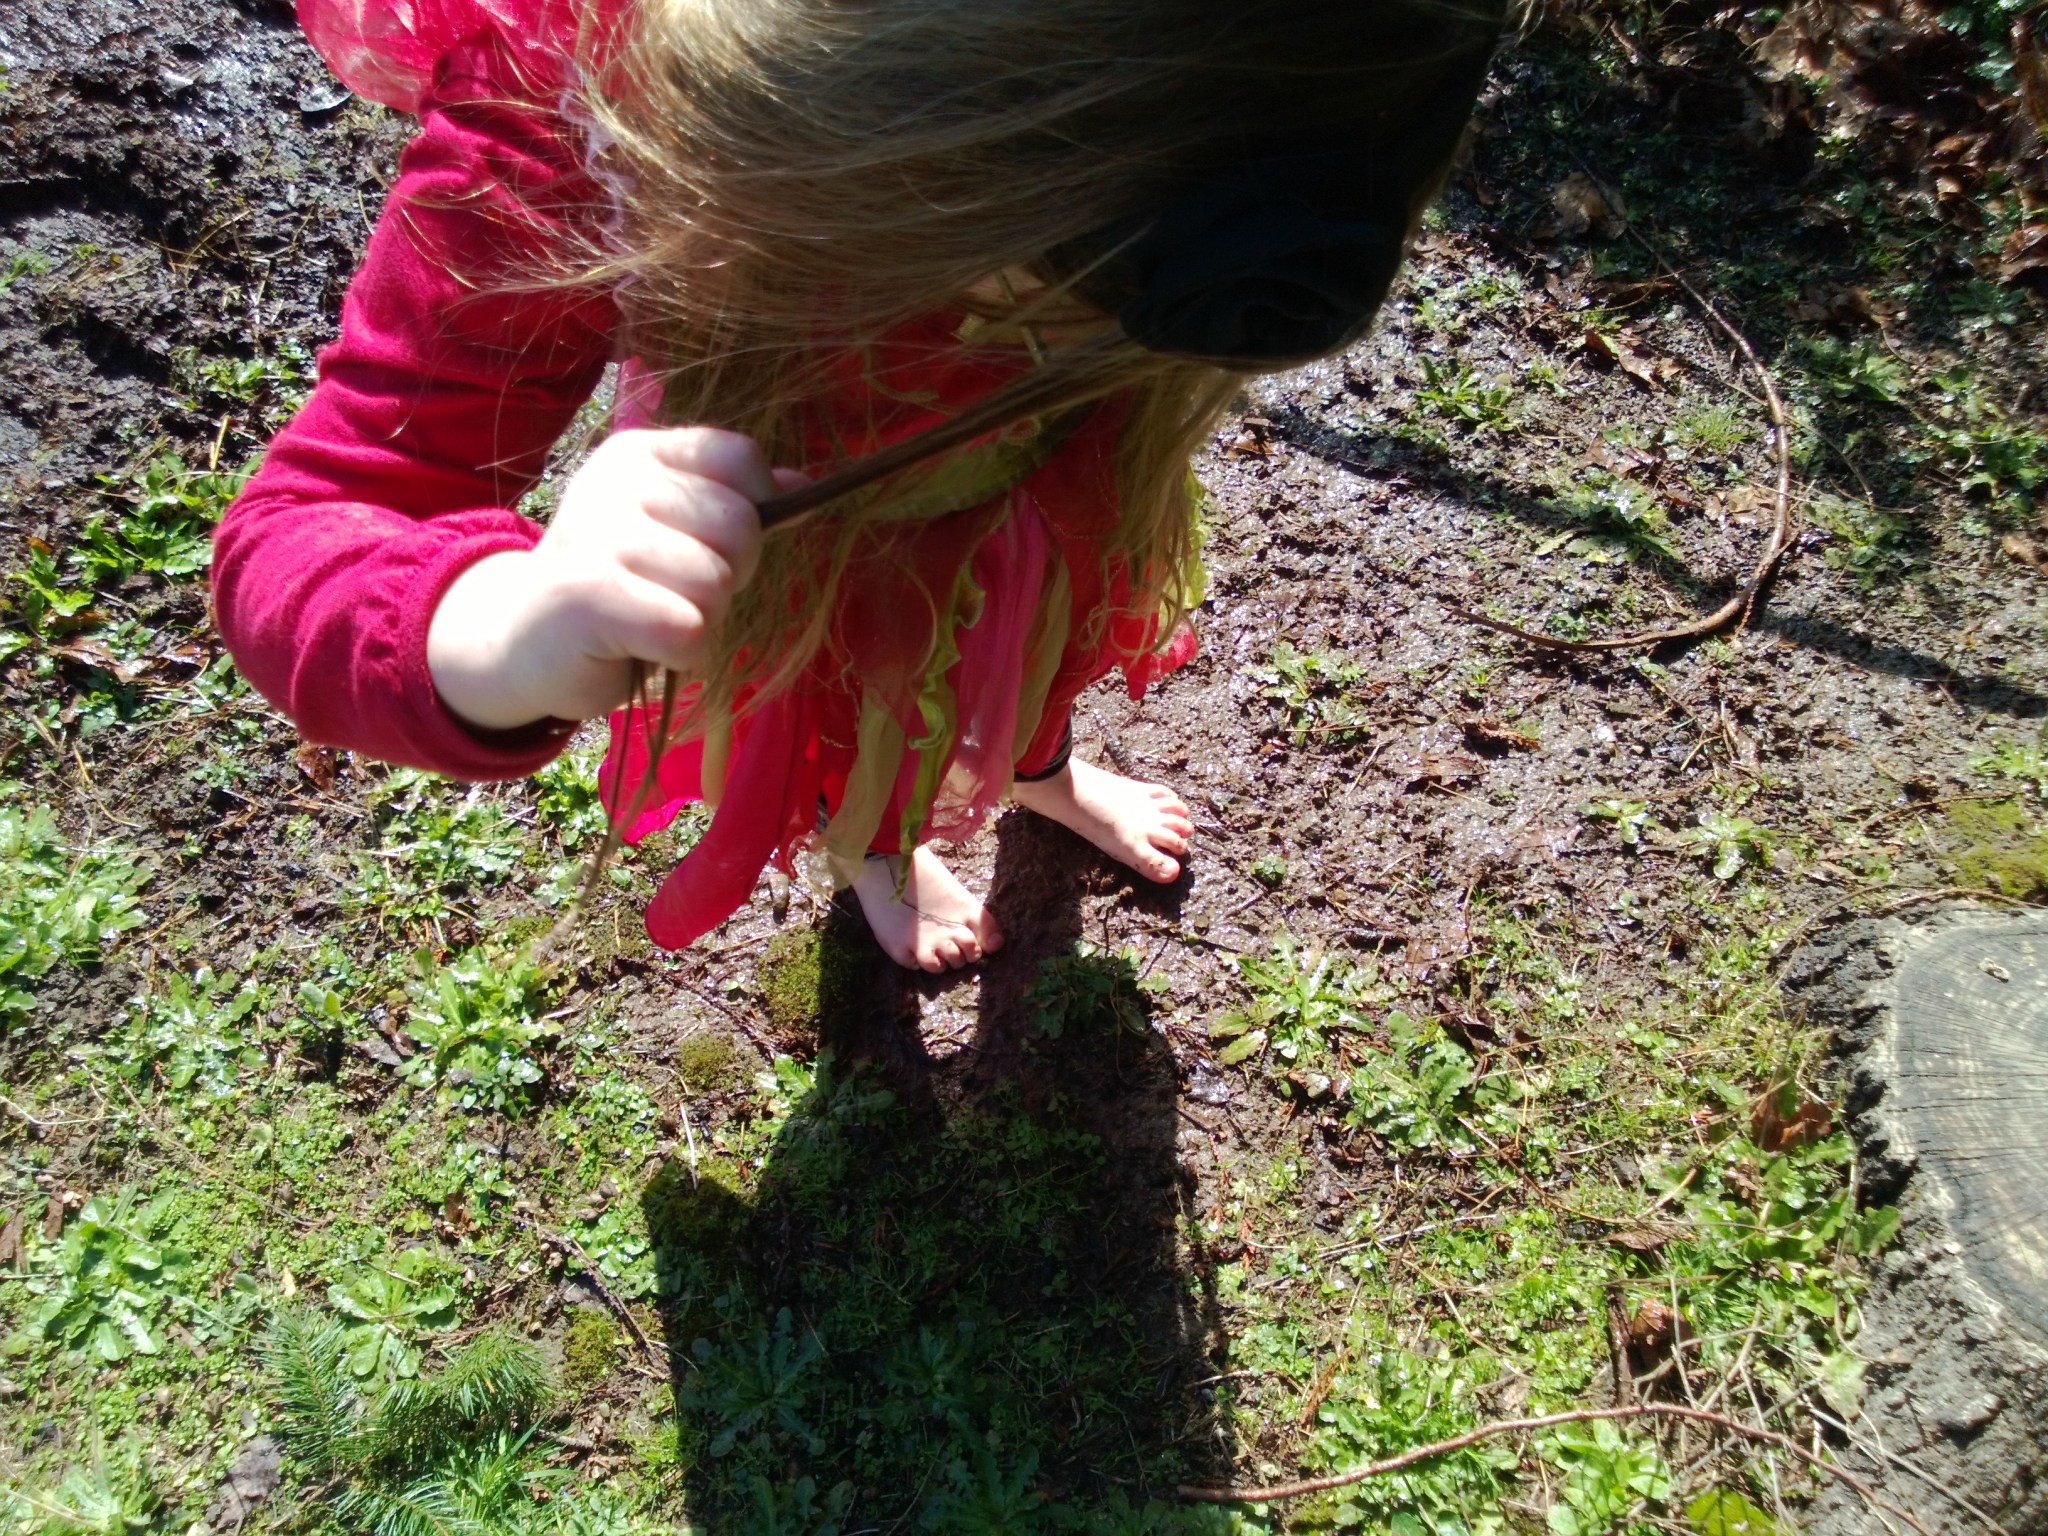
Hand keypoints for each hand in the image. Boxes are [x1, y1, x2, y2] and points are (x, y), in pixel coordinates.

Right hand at [427, 427, 797, 728]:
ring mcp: (597, 532)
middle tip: (676, 594)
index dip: (756, 511)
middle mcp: (618, 482)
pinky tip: (641, 647)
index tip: (716, 546)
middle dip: (729, 576)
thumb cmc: (613, 589)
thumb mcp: (670, 533)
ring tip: (651, 620)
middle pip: (740, 525)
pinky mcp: (588, 593)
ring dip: (700, 619)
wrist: (518, 642)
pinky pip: (687, 629)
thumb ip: (731, 504)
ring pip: (715, 583)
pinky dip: (680, 653)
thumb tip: (802, 483)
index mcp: (642, 454)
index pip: (740, 458)